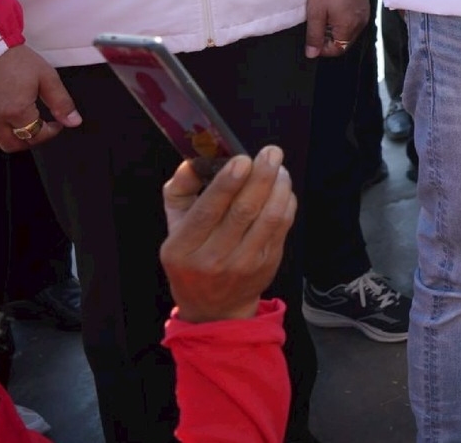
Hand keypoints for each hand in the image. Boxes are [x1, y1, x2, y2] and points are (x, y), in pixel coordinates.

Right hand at [0, 42, 81, 151]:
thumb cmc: (10, 58)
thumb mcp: (45, 76)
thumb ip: (61, 102)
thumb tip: (73, 121)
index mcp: (15, 110)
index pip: (36, 136)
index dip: (50, 133)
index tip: (54, 125)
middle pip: (14, 146)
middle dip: (30, 139)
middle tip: (36, 128)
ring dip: (8, 139)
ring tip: (17, 125)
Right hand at [160, 146, 295, 323]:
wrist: (214, 308)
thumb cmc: (192, 258)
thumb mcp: (174, 227)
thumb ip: (180, 191)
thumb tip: (192, 162)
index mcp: (183, 247)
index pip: (207, 210)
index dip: (227, 183)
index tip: (243, 159)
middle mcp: (213, 258)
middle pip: (243, 211)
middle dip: (261, 177)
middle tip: (272, 153)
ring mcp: (243, 264)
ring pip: (269, 217)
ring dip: (279, 187)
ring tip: (279, 168)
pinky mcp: (267, 264)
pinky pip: (282, 227)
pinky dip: (286, 203)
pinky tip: (283, 189)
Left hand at [304, 0, 368, 58]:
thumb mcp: (315, 12)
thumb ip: (314, 36)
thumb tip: (312, 54)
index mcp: (348, 28)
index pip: (336, 51)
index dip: (322, 48)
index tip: (313, 38)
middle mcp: (360, 25)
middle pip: (343, 43)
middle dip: (329, 38)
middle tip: (318, 24)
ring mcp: (364, 16)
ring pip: (348, 33)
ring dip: (336, 29)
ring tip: (326, 14)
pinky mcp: (365, 9)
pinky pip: (354, 22)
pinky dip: (344, 21)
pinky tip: (336, 9)